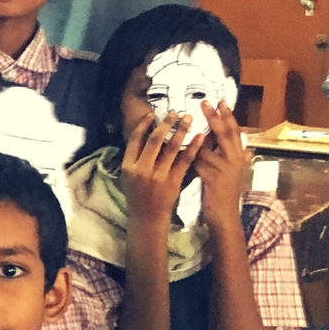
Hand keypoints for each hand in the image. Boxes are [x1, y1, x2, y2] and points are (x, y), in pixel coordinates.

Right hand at [120, 111, 204, 225]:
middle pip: (154, 140)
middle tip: (175, 112)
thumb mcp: (129, 176)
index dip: (143, 125)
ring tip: (189, 118)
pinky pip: (185, 160)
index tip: (152, 114)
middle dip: (166, 124)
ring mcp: (158, 175)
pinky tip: (200, 137)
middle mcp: (142, 169)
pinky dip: (193, 147)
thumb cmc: (137, 195)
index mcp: (128, 166)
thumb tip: (145, 135)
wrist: (147, 217)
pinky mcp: (173, 181)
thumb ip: (136, 158)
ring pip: (171, 147)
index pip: (135, 140)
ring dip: (181, 130)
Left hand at [195, 100, 250, 228]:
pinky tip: (178, 147)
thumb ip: (234, 158)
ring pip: (210, 147)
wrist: (224, 217)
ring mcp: (226, 169)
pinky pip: (198, 162)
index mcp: (241, 157)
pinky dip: (189, 154)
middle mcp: (236, 160)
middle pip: (226, 133)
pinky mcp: (213, 179)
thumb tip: (245, 147)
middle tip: (204, 102)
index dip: (228, 116)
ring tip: (184, 122)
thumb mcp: (233, 173)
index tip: (220, 101)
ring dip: (197, 136)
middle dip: (215, 117)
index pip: (236, 131)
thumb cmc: (225, 195)